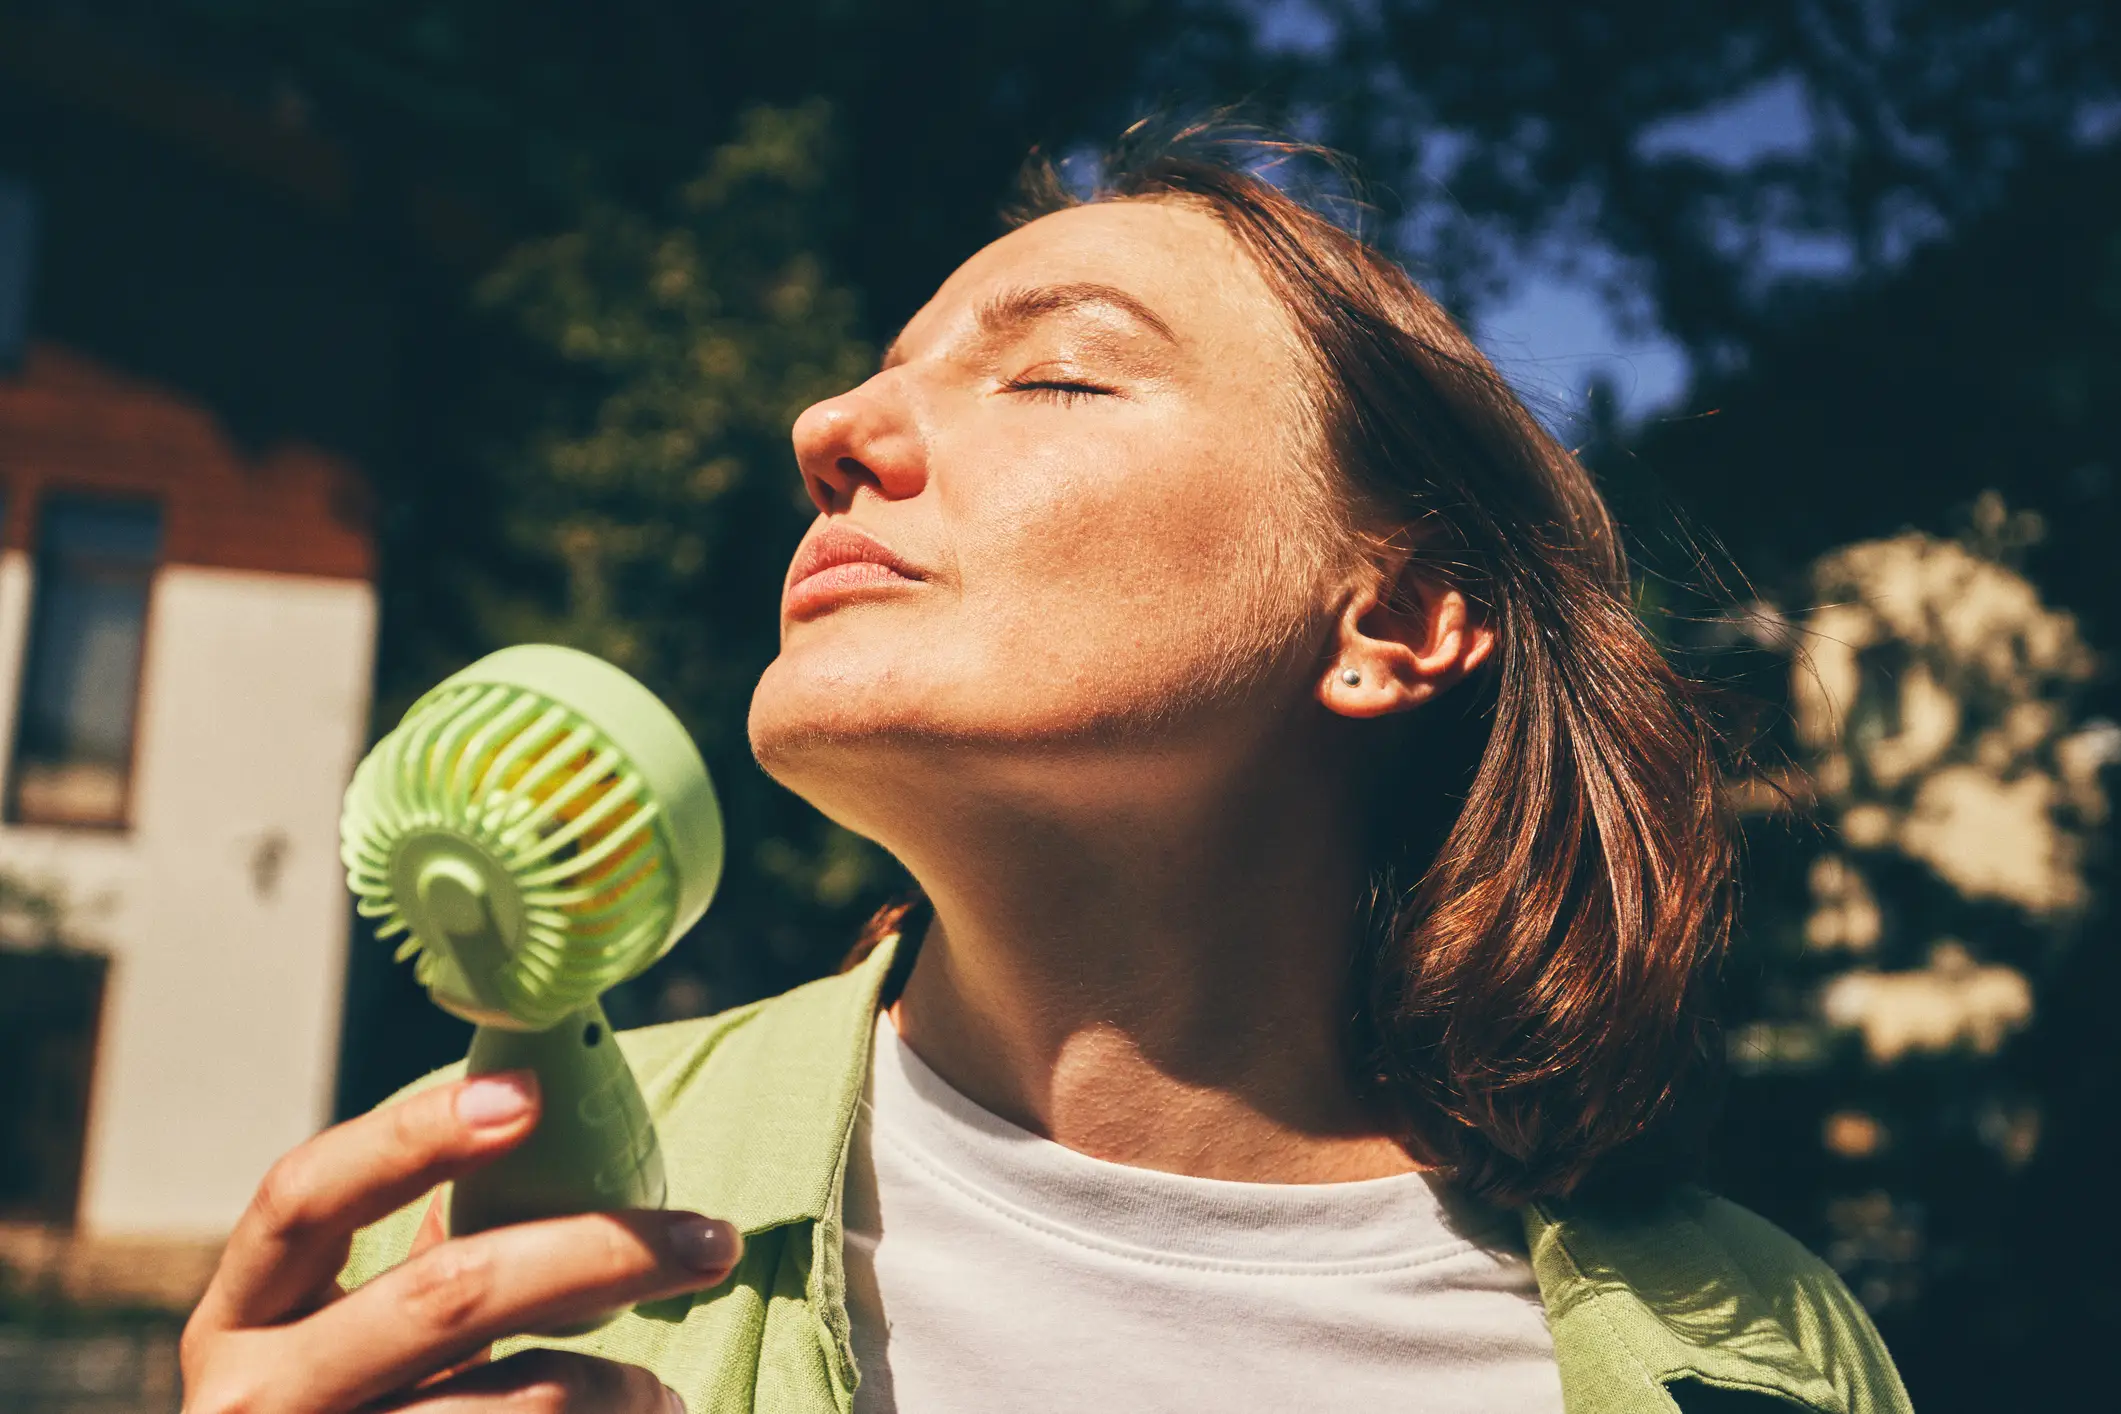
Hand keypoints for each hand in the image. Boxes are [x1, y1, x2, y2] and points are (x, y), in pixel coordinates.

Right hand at [180, 1071, 740, 1413]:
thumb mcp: (332, 1349)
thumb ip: (411, 1270)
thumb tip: (532, 1138)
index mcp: (240, 1322)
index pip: (306, 1197)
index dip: (411, 1136)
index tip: (528, 1094)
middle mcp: (254, 1399)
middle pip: (447, 1296)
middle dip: (597, 1252)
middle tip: (712, 1238)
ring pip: (521, 1401)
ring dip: (618, 1387)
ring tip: (660, 1395)